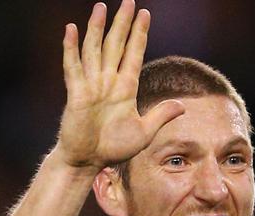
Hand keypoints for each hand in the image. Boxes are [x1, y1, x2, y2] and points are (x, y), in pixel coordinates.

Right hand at [56, 0, 184, 168]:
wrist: (89, 161)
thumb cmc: (113, 147)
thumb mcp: (144, 132)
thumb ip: (160, 115)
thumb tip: (182, 105)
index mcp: (125, 88)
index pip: (134, 54)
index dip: (139, 35)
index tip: (145, 14)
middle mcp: (108, 82)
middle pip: (116, 45)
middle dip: (122, 24)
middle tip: (128, 1)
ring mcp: (91, 86)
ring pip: (94, 50)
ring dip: (97, 28)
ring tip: (101, 7)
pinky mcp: (76, 94)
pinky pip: (73, 67)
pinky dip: (71, 48)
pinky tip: (72, 30)